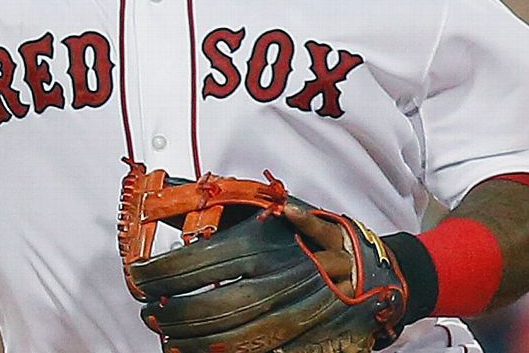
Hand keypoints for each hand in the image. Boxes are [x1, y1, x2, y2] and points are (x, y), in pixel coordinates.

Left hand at [119, 167, 407, 352]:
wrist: (388, 272)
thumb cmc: (330, 239)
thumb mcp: (291, 211)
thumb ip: (247, 208)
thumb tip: (193, 192)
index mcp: (269, 244)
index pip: (201, 262)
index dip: (162, 273)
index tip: (139, 278)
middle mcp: (280, 281)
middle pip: (213, 307)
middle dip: (174, 315)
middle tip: (149, 314)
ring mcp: (297, 317)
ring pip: (235, 339)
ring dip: (195, 344)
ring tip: (169, 341)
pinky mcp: (313, 344)